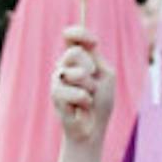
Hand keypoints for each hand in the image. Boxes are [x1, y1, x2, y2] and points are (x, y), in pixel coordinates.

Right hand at [49, 24, 115, 149]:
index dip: (79, 33)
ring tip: (88, 98)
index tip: (93, 42)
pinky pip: (75, 92)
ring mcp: (57, 79)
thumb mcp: (106, 75)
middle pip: (74, 52)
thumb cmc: (101, 102)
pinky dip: (84, 101)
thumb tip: (82, 45)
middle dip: (90, 69)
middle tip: (93, 85)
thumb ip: (96, 57)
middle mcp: (64, 65)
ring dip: (89, 88)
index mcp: (77, 59)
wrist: (93, 128)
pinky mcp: (55, 95)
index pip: (72, 37)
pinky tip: (80, 108)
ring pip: (76, 73)